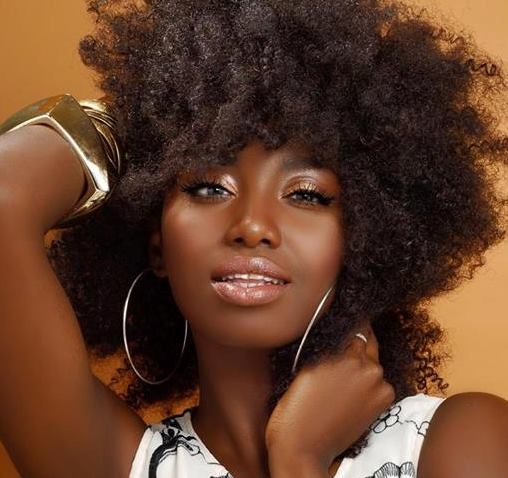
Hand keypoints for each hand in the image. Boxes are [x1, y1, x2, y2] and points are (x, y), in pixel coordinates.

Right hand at [265, 324, 394, 475]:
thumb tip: (344, 334)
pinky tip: (349, 392)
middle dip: (357, 342)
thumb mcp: (309, 365)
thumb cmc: (296, 406)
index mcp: (345, 352)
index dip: (353, 323)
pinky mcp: (383, 401)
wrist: (303, 446)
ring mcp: (378, 384)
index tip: (350, 318)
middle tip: (341, 351)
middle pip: (367, 342)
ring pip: (372, 363)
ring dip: (362, 365)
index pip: (357, 326)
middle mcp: (366, 366)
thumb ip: (330, 347)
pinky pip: (378, 382)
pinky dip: (369, 383)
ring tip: (340, 377)